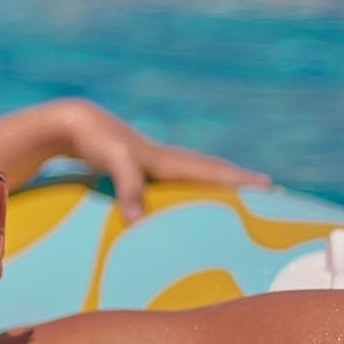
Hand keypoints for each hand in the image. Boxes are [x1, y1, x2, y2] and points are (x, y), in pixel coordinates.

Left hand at [55, 99, 268, 221]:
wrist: (72, 123)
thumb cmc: (94, 142)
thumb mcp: (114, 164)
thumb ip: (129, 188)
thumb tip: (136, 220)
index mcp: (168, 160)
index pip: (212, 172)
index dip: (240, 181)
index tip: (271, 187)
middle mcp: (166, 158)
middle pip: (211, 168)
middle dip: (239, 179)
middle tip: (270, 188)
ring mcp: (153, 159)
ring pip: (195, 169)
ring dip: (217, 178)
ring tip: (238, 188)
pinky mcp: (138, 164)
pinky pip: (174, 176)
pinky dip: (189, 183)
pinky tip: (186, 191)